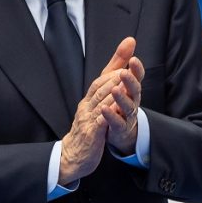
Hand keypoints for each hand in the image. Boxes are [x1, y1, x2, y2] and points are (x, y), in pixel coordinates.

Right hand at [59, 38, 136, 181]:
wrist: (73, 156)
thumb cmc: (87, 130)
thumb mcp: (96, 109)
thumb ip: (107, 92)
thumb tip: (118, 73)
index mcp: (89, 100)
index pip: (101, 78)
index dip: (115, 63)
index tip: (129, 46)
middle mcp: (87, 106)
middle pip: (100, 87)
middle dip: (114, 74)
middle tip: (127, 64)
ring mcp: (88, 120)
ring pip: (100, 102)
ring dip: (112, 90)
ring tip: (123, 80)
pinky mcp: (91, 134)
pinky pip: (99, 122)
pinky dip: (107, 114)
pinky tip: (115, 108)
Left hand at [101, 50, 144, 153]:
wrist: (120, 129)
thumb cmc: (118, 100)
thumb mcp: (116, 78)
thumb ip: (121, 60)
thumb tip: (130, 39)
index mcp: (132, 87)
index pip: (138, 76)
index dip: (137, 69)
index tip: (133, 59)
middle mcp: (133, 100)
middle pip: (135, 90)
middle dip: (131, 81)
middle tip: (125, 73)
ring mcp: (128, 115)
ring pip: (128, 106)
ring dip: (122, 98)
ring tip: (115, 90)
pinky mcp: (120, 127)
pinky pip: (117, 122)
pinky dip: (111, 116)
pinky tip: (104, 109)